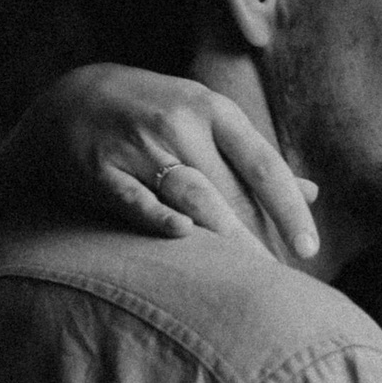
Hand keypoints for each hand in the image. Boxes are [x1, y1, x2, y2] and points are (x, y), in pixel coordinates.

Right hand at [18, 65, 318, 261]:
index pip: (264, 165)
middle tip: (278, 282)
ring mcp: (139, 145)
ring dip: (224, 239)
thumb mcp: (203, 119)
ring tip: (247, 279)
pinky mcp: (102, 169)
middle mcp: (180, 125)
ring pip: (193, 198)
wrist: (69, 99)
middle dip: (256, 239)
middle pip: (231, 193)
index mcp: (212, 110)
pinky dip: (159, 218)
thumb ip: (252, 157)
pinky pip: (136, 200)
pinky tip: (184, 237)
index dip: (288, 210)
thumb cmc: (152, 114)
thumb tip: (311, 194)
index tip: (308, 249)